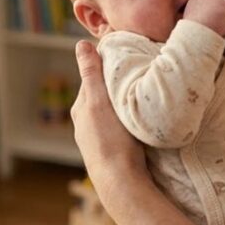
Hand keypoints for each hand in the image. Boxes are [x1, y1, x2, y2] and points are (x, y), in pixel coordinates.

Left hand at [70, 42, 146, 210]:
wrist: (120, 180)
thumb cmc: (111, 139)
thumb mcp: (100, 100)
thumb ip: (92, 73)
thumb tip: (82, 44)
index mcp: (82, 108)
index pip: (94, 78)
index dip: (109, 67)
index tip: (127, 57)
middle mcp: (87, 122)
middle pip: (104, 95)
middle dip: (118, 85)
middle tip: (140, 74)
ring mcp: (100, 138)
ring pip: (113, 111)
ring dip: (125, 103)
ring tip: (143, 96)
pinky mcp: (114, 150)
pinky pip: (120, 127)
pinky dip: (128, 118)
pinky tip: (141, 120)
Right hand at [183, 0, 224, 36]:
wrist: (194, 35)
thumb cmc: (196, 33)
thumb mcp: (199, 19)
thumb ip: (208, 13)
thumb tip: (221, 16)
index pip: (218, 3)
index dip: (217, 16)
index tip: (208, 24)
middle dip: (223, 17)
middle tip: (211, 26)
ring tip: (214, 26)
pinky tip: (220, 26)